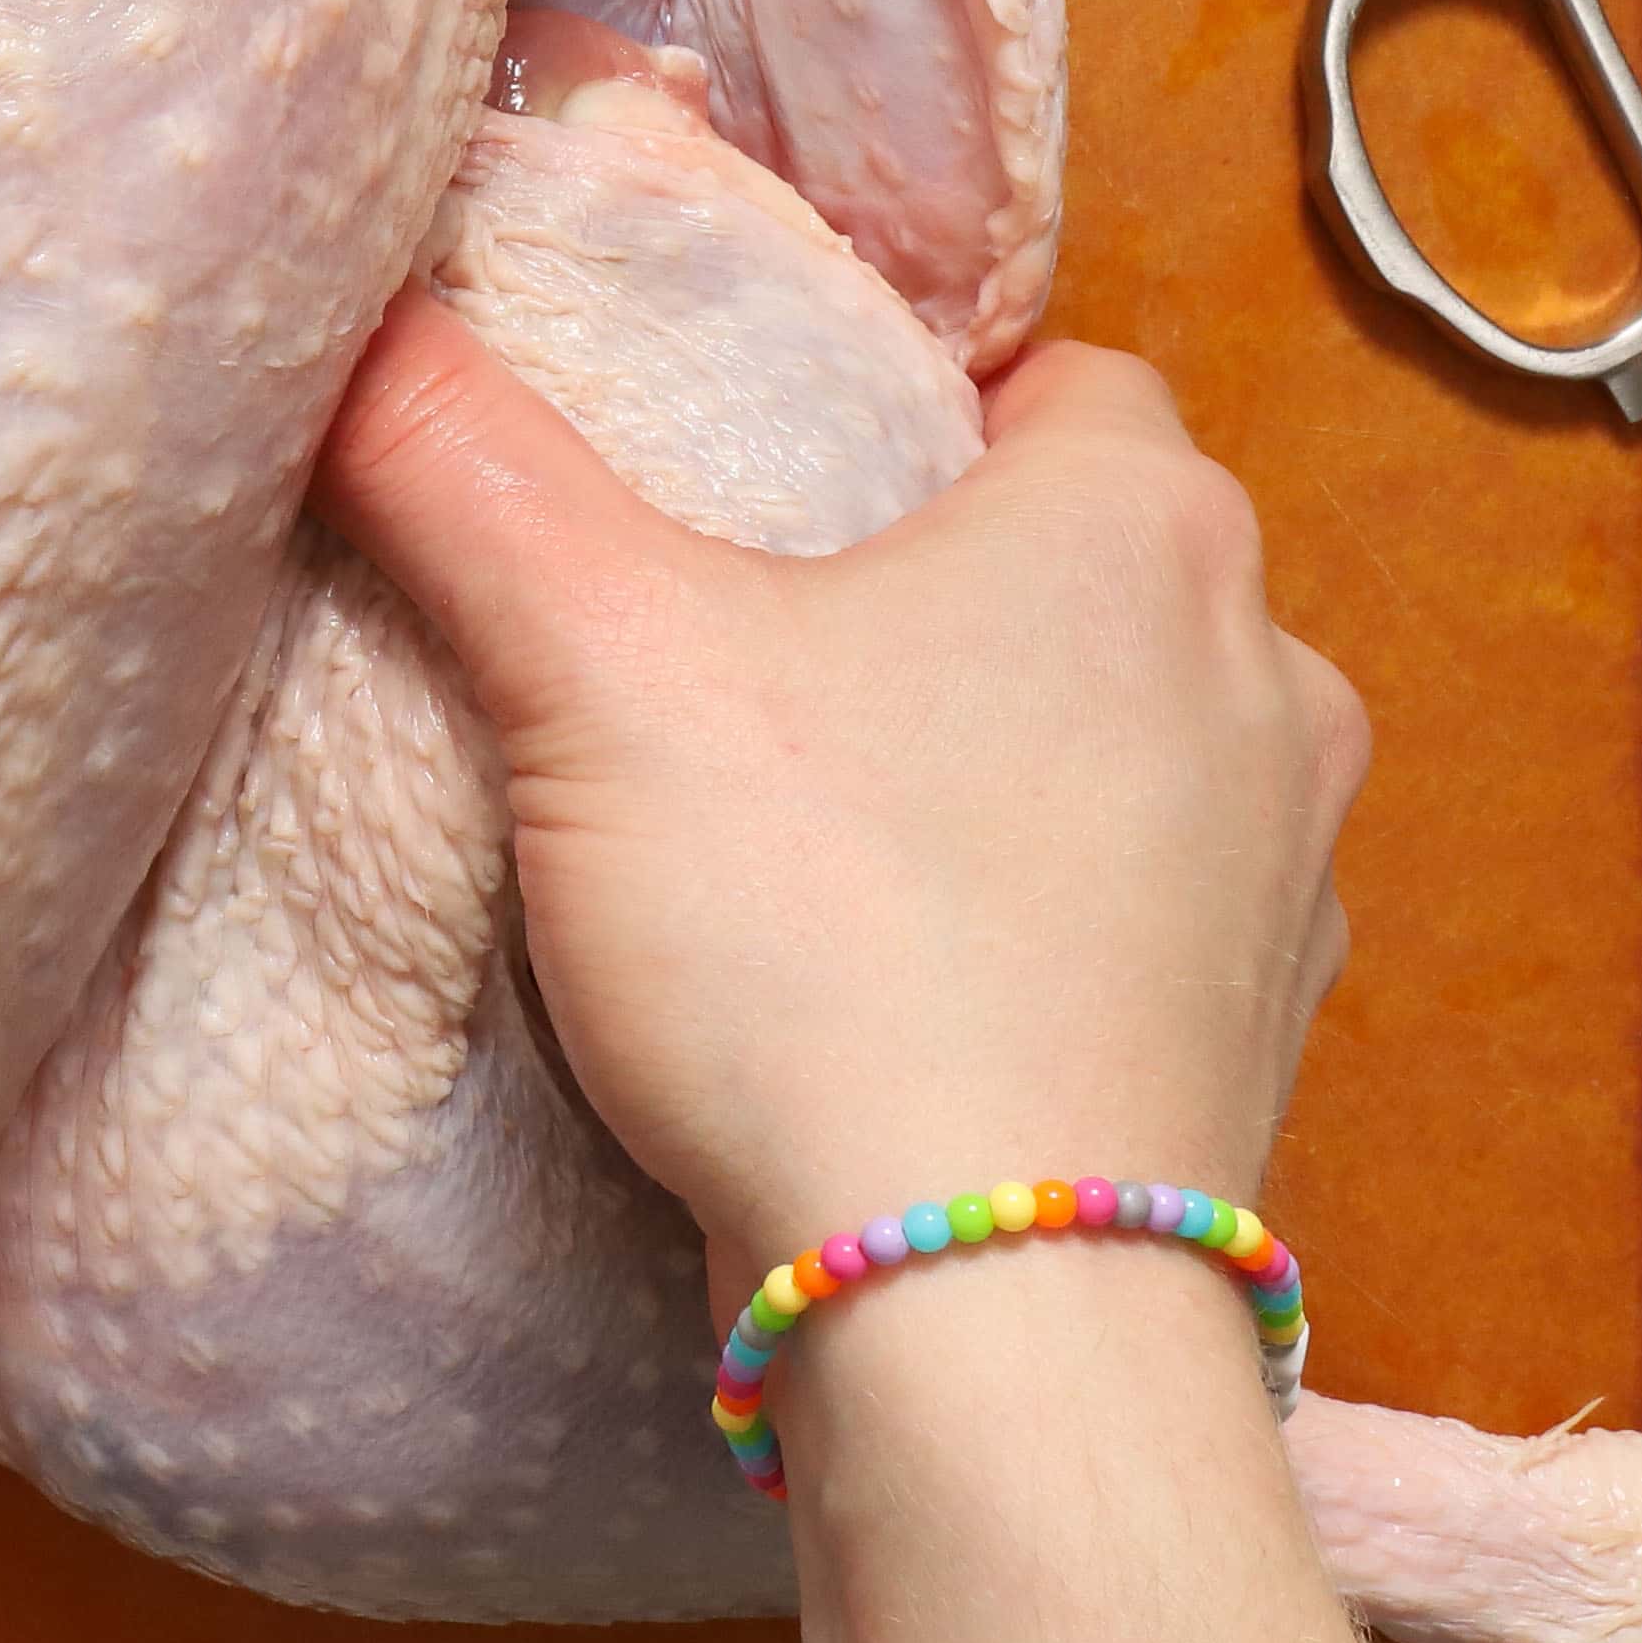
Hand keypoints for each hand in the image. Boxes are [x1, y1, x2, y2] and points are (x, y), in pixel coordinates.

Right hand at [317, 305, 1361, 1275]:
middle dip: (958, 594)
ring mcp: (1289, 873)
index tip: (784, 474)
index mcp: (1140, 526)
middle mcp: (1266, 671)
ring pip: (1141, 752)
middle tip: (769, 650)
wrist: (994, 1319)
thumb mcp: (592, 664)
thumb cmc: (821, 942)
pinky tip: (909, 993)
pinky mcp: (1265, 1048)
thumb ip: (463, 468)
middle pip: (1099, 568)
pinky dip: (1054, 937)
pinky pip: (1150, 931)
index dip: (921, 407)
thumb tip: (352, 323)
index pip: (1056, 380)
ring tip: (832, 836)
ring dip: (1018, 772)